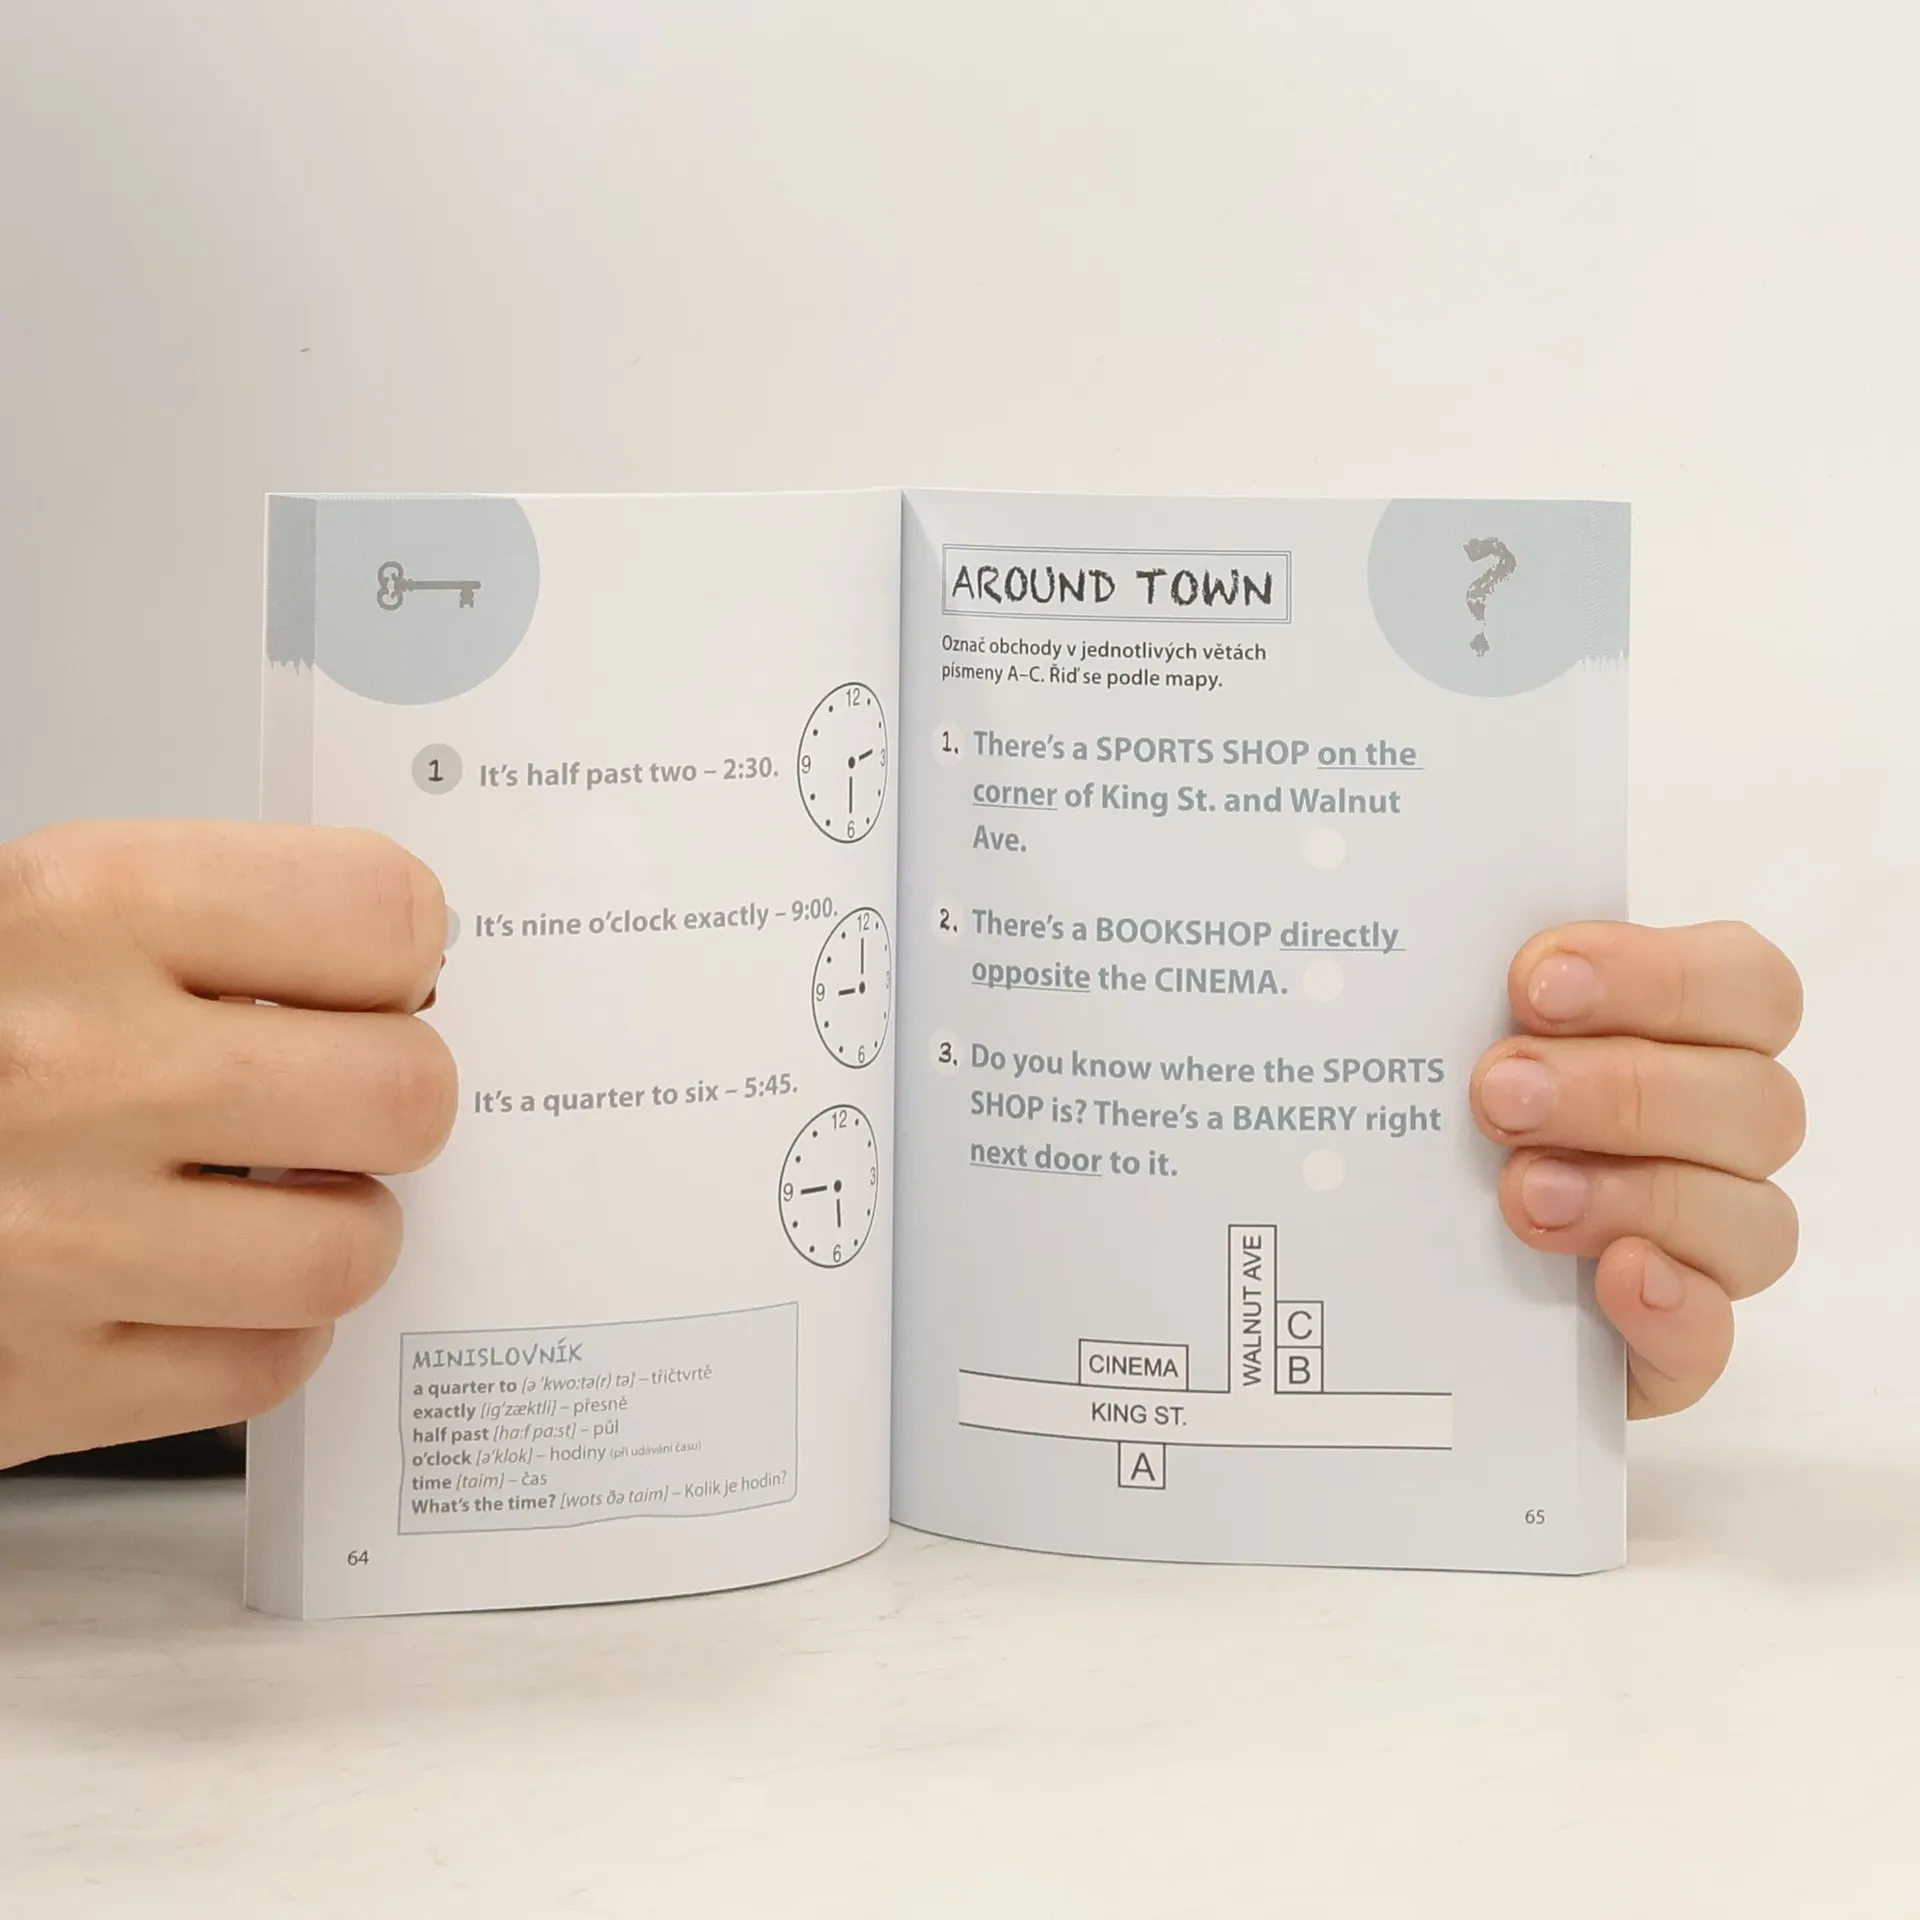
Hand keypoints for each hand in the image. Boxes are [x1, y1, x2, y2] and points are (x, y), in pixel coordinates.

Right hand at [0, 821, 456, 1467]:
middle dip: (389, 1099)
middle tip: (333, 1097)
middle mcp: (68, 1071)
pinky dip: (257, 1328)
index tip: (377, 975)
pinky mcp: (36, 1384)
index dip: (401, 951)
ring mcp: (52, 1242)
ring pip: (350, 1248)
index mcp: (73, 910)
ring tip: (264, 1195)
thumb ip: (206, 926)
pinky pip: (263, 1364)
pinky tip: (192, 1278)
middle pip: (404, 1093)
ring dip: (332, 1226)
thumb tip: (400, 958)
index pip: (380, 911)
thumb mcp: (32, 922)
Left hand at [1471, 921, 1803, 1417]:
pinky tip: (1620, 1279)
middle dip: (1621, 1089)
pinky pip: (1714, 1338)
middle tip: (1497, 1092)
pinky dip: (1675, 1308)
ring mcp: (1710, 1249)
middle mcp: (1721, 1138)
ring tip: (1522, 1194)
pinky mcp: (1674, 1345)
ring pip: (1752, 1218)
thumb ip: (1469, 1002)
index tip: (1536, 984)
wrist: (1401, 1271)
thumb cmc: (1443, 1123)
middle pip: (1750, 1100)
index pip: (1744, 984)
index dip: (1657, 975)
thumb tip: (1422, 965)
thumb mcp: (1449, 1046)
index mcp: (1690, 1035)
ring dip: (1636, 1194)